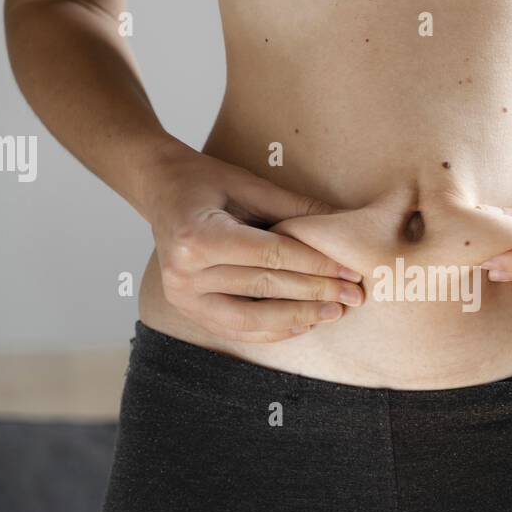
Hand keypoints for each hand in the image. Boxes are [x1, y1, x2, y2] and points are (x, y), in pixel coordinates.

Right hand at [143, 148, 364, 341]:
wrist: (159, 188)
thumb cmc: (204, 181)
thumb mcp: (249, 185)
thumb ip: (295, 209)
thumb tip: (343, 228)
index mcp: (198, 236)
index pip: (271, 256)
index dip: (315, 266)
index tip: (349, 272)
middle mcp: (185, 272)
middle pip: (264, 288)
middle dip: (315, 293)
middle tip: (353, 297)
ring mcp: (182, 296)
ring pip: (251, 319)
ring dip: (297, 318)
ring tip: (333, 313)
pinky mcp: (186, 309)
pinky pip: (236, 329)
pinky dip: (271, 331)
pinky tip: (302, 324)